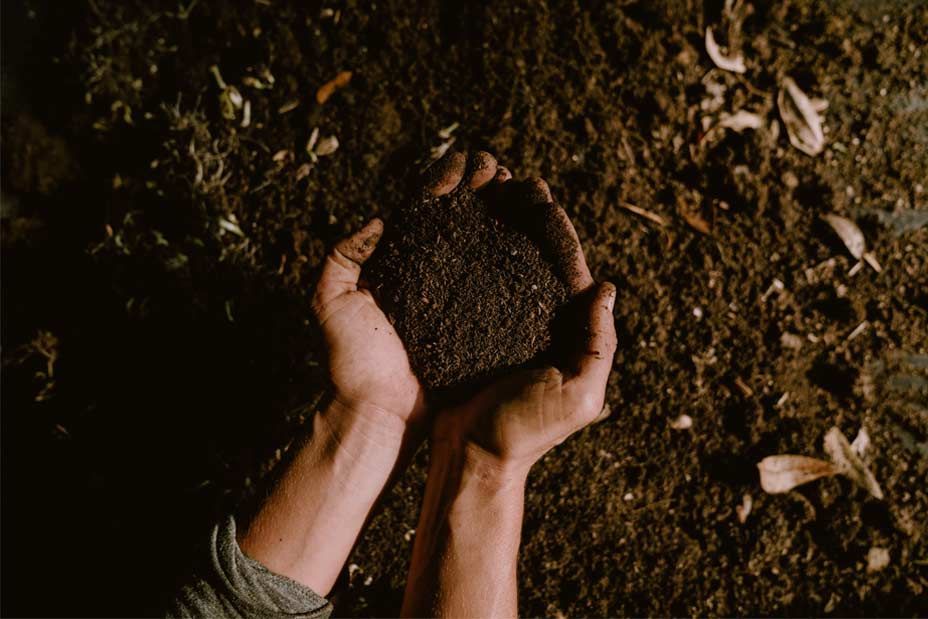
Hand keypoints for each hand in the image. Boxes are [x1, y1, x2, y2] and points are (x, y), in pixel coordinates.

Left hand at [310, 150, 509, 426]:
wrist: (378, 411)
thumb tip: (380, 218)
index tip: (468, 162)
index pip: (426, 205)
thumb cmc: (350, 359)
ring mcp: (460, 297)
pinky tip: (538, 234)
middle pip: (464, 217)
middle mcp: (433, 274)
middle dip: (484, 187)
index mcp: (401, 261)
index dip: (447, 178)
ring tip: (524, 188)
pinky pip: (506, 284)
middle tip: (500, 170)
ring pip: (489, 243)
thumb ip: (342, 255)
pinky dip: (522, 257)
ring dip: (508, 212)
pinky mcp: (482, 323)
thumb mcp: (331, 299)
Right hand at [432, 168, 617, 477]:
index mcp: (568, 332)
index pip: (569, 270)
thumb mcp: (578, 394)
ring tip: (486, 191)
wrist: (472, 457)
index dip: (557, 231)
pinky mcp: (468, 330)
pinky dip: (468, 253)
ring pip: (504, 263)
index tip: (542, 194)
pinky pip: (472, 283)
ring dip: (498, 227)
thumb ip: (598, 345)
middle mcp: (537, 322)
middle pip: (537, 259)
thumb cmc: (526, 431)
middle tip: (514, 182)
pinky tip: (456, 227)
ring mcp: (502, 325)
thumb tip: (606, 286)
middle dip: (528, 218)